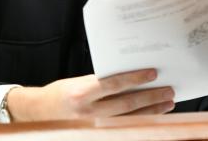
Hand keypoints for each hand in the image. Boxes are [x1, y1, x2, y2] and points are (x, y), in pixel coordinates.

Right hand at [6, 68, 174, 120]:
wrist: (38, 114)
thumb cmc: (60, 94)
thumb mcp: (78, 82)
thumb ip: (101, 82)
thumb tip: (130, 78)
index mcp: (81, 93)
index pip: (113, 84)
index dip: (135, 79)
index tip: (153, 73)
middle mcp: (87, 112)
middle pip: (126, 105)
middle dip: (150, 97)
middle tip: (169, 90)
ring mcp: (93, 126)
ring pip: (129, 119)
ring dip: (151, 111)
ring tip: (167, 103)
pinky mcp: (96, 134)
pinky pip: (123, 127)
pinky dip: (140, 121)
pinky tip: (152, 116)